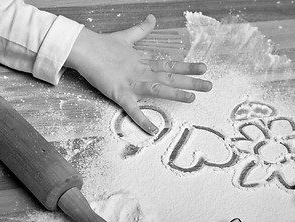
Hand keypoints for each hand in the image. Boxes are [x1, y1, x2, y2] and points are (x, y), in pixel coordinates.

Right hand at [65, 14, 211, 134]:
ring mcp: (132, 82)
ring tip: (192, 98)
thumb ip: (141, 29)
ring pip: (157, 88)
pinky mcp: (119, 93)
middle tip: (209, 85)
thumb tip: (152, 17)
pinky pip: (132, 110)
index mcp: (143, 60)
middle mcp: (142, 71)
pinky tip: (153, 131)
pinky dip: (142, 120)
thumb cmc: (104, 44)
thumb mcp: (126, 36)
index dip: (186, 67)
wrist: (85, 48)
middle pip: (169, 76)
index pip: (169, 64)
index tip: (203, 68)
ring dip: (175, 93)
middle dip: (190, 81)